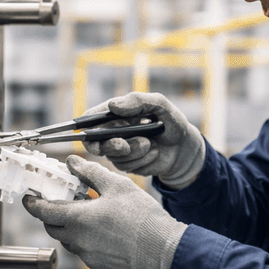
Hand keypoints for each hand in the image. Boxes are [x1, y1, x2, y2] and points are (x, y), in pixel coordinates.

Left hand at [22, 155, 186, 268]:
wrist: (162, 250)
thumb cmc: (142, 218)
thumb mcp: (116, 186)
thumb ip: (90, 173)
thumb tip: (72, 163)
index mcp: (78, 219)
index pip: (43, 211)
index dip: (33, 203)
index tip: (29, 198)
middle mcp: (78, 240)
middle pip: (53, 227)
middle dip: (52, 214)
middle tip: (62, 202)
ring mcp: (87, 256)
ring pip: (69, 240)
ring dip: (71, 228)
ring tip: (88, 215)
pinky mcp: (98, 266)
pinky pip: (84, 252)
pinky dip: (87, 240)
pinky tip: (104, 232)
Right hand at [82, 92, 205, 189]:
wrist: (184, 147)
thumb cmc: (171, 121)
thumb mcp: (159, 104)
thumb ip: (138, 101)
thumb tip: (112, 105)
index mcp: (115, 114)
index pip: (89, 120)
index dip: (84, 129)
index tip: (92, 137)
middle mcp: (112, 132)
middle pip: (95, 143)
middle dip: (111, 145)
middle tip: (124, 145)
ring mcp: (119, 150)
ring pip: (114, 157)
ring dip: (134, 152)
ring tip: (151, 144)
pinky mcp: (128, 165)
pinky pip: (127, 167)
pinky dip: (142, 160)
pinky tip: (155, 152)